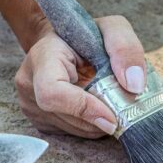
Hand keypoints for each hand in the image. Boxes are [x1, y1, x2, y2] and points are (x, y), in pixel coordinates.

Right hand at [15, 16, 145, 137]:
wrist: (62, 43)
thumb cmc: (85, 35)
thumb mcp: (111, 28)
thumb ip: (125, 48)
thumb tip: (134, 85)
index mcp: (42, 56)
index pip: (52, 93)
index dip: (83, 109)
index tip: (111, 117)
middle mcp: (28, 83)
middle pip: (66, 116)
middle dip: (99, 118)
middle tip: (120, 107)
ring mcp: (29, 105)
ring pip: (71, 129)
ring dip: (97, 123)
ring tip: (109, 103)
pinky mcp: (39, 120)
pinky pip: (70, 133)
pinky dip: (90, 125)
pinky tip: (96, 108)